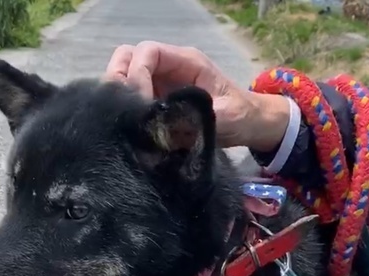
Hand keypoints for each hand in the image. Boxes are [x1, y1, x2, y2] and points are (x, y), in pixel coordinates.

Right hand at [105, 41, 289, 150]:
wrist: (248, 126)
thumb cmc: (241, 115)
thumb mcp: (225, 117)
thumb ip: (194, 119)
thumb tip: (161, 127)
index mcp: (185, 62)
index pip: (147, 52)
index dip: (137, 73)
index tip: (140, 103)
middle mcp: (168, 68)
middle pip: (128, 58)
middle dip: (120, 80)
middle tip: (122, 110)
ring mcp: (159, 85)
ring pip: (125, 78)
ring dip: (120, 97)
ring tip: (126, 121)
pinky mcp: (156, 104)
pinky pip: (132, 101)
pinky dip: (126, 112)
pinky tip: (132, 129)